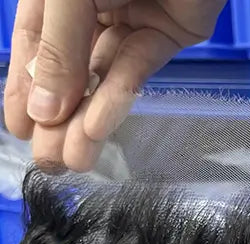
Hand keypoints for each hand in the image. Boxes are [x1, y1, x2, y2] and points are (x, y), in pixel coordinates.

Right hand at [4, 0, 226, 170]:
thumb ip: (58, 48)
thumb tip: (42, 110)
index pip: (33, 44)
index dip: (25, 88)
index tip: (18, 130)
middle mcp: (90, 3)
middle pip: (69, 68)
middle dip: (57, 117)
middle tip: (48, 161)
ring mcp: (130, 16)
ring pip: (102, 76)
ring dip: (86, 119)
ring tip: (71, 160)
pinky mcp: (169, 31)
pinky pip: (137, 68)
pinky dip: (118, 98)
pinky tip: (97, 129)